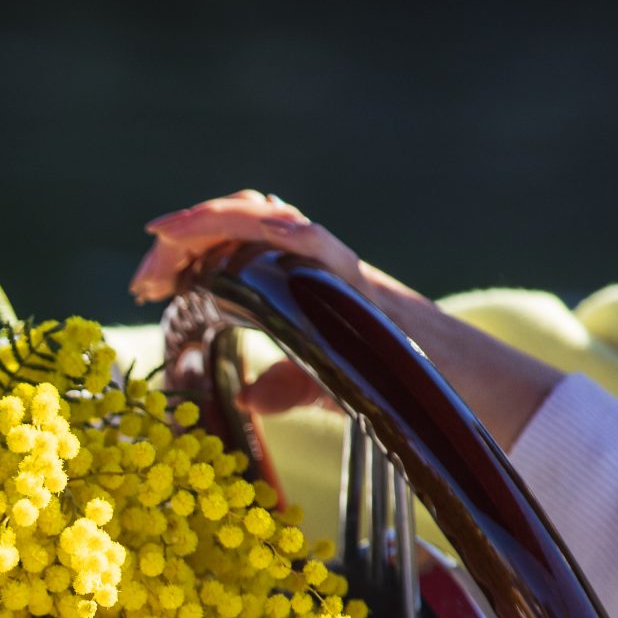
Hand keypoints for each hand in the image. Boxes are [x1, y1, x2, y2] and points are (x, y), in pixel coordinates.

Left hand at [129, 191, 561, 448]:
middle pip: (249, 216)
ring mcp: (343, 271)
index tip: (147, 280)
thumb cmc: (403, 388)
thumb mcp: (328, 384)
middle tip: (146, 266)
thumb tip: (246, 397)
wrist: (470, 401)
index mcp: (306, 282)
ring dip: (217, 222)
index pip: (240, 241)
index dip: (190, 248)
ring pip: (275, 218)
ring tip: (169, 239)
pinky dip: (274, 234)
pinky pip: (317, 247)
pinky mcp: (362, 288)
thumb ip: (286, 384)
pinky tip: (235, 240)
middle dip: (191, 231)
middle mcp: (321, 265)